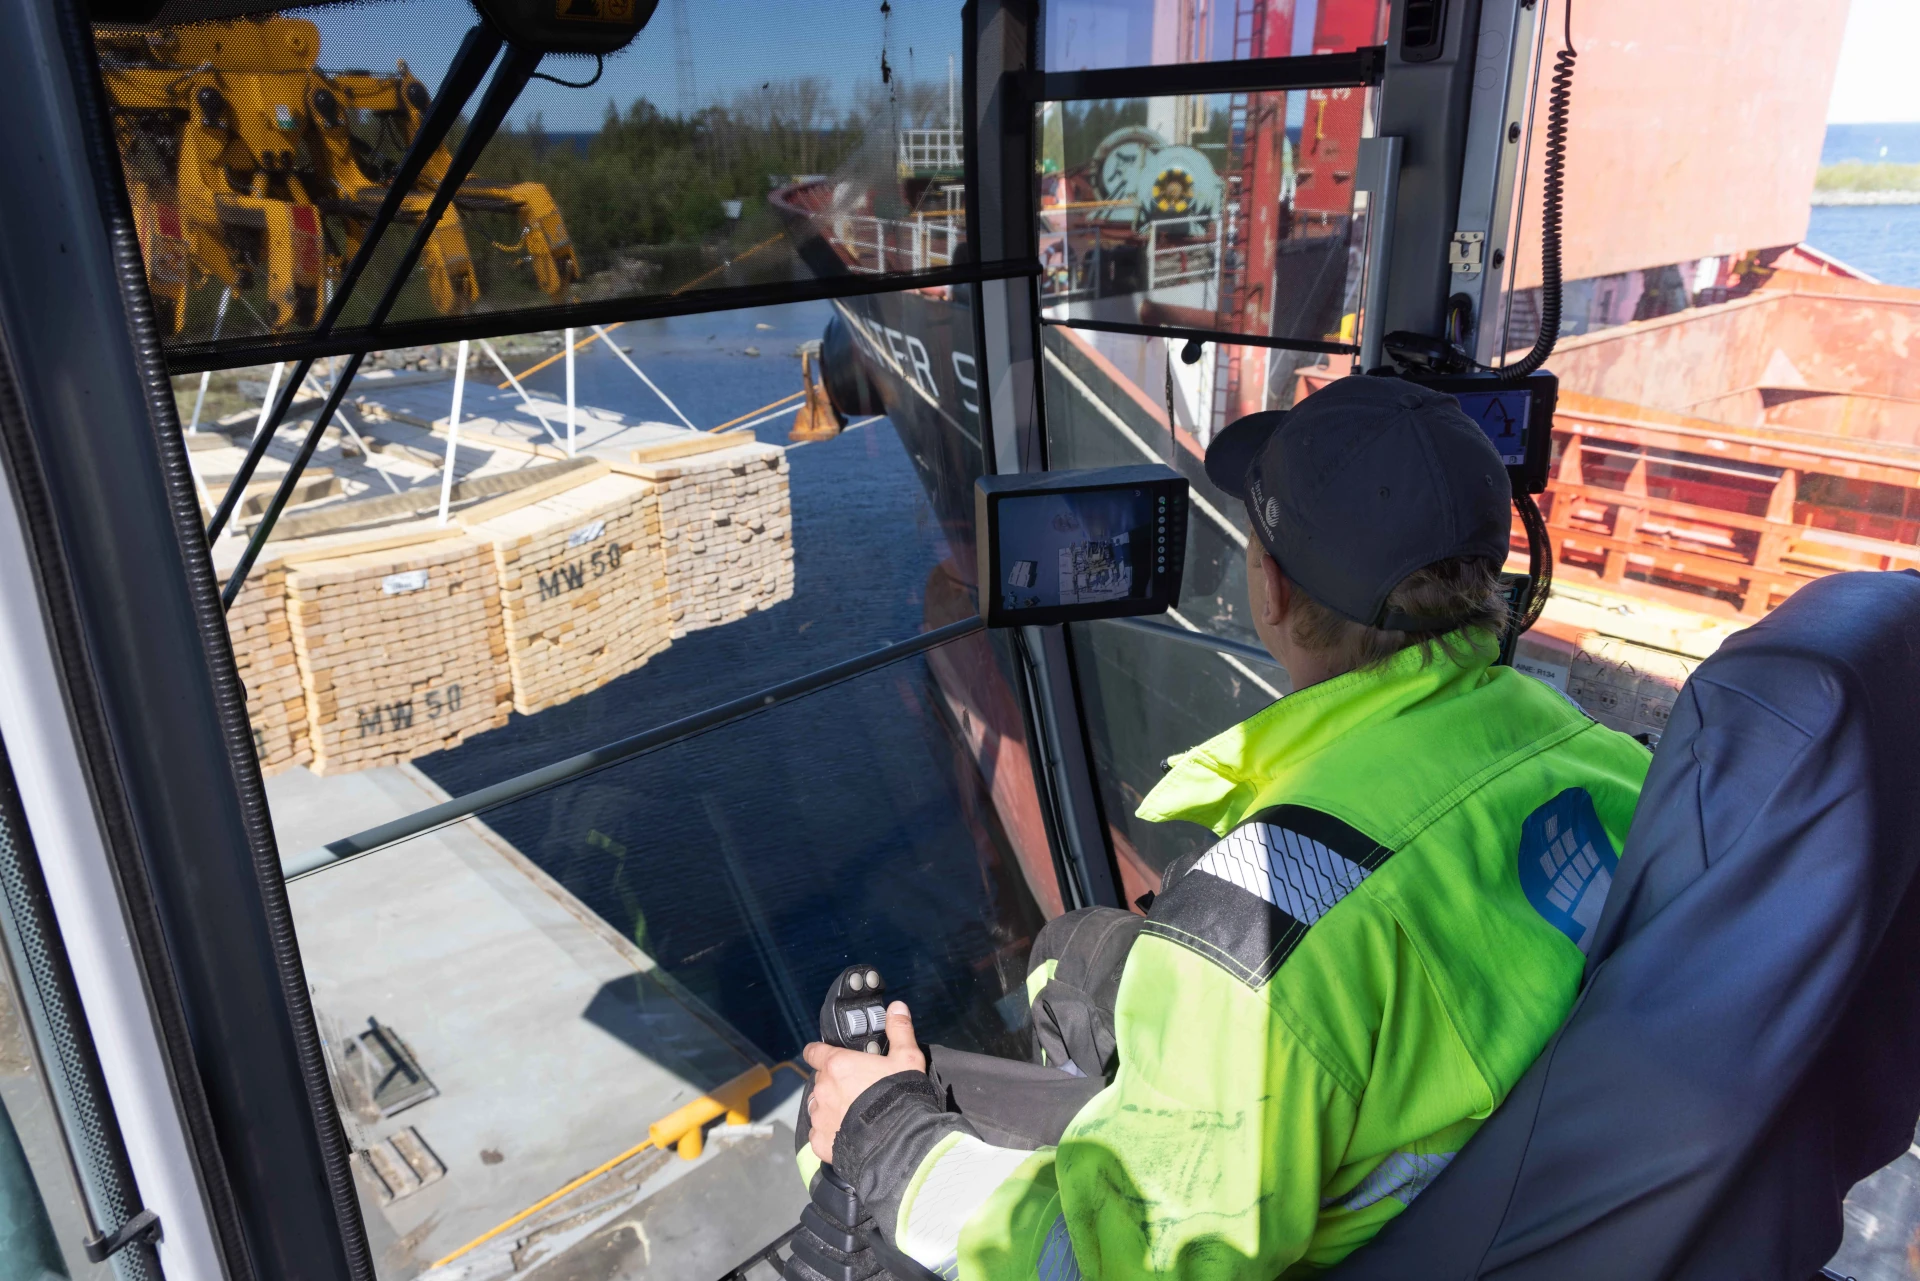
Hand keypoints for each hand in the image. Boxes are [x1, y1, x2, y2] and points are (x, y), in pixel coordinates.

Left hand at [801, 1001, 924, 1164]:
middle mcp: (823, 1089)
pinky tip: (848, 1135)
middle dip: (834, 1083)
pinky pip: (820, 1134)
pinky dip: (829, 1133)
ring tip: (852, 1114)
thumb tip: (897, 1007)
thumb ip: (899, 1030)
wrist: (899, 1142)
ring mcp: (819, 1117)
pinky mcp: (820, 1142)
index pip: (815, 1052)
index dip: (818, 1052)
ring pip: (818, 1107)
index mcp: (838, 1065)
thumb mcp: (907, 1058)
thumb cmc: (901, 1096)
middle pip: (821, 1081)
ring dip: (829, 1107)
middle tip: (856, 1090)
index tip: (822, 1054)